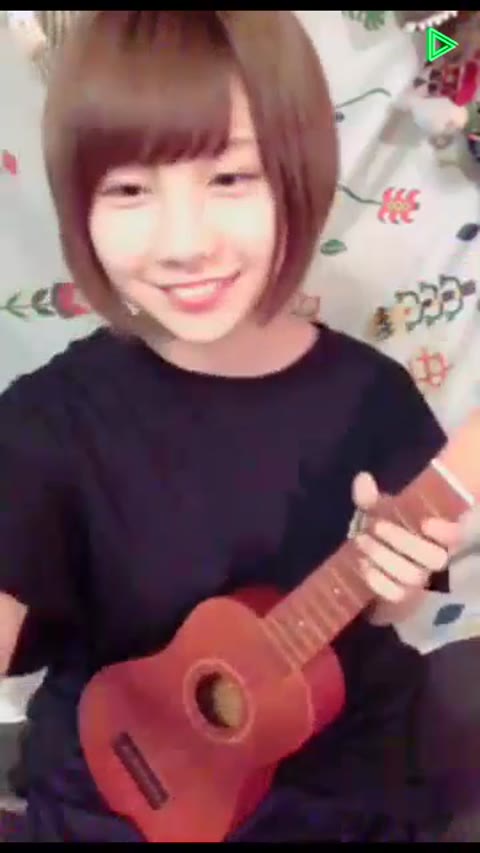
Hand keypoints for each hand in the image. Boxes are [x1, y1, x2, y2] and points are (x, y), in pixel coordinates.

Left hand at [352, 472, 460, 603]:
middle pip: (435, 558)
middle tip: (375, 526)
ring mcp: (419, 579)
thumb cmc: (383, 529)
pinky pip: (396, 594)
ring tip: (361, 541)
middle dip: (403, 541)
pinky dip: (377, 580)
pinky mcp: (402, 595)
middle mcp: (434, 557)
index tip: (425, 522)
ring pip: (413, 577)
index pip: (456, 535)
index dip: (446, 532)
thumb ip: (369, 496)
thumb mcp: (377, 510)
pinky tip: (362, 564)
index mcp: (436, 533)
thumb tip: (363, 479)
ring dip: (384, 557)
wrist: (371, 558)